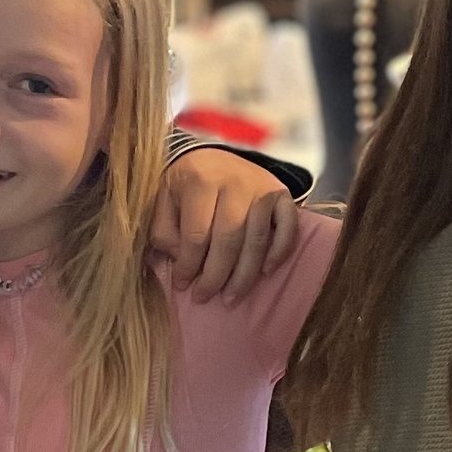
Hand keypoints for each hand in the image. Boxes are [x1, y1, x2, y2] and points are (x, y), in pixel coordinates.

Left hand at [149, 148, 299, 304]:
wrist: (211, 154)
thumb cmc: (185, 183)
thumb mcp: (163, 200)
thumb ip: (164, 231)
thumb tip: (180, 261)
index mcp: (202, 180)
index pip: (197, 235)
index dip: (189, 265)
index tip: (182, 285)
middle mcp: (236, 181)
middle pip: (229, 241)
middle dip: (216, 276)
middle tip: (204, 297)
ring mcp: (262, 188)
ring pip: (257, 240)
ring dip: (244, 275)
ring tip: (230, 298)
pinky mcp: (281, 194)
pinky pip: (288, 227)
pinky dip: (280, 251)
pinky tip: (266, 272)